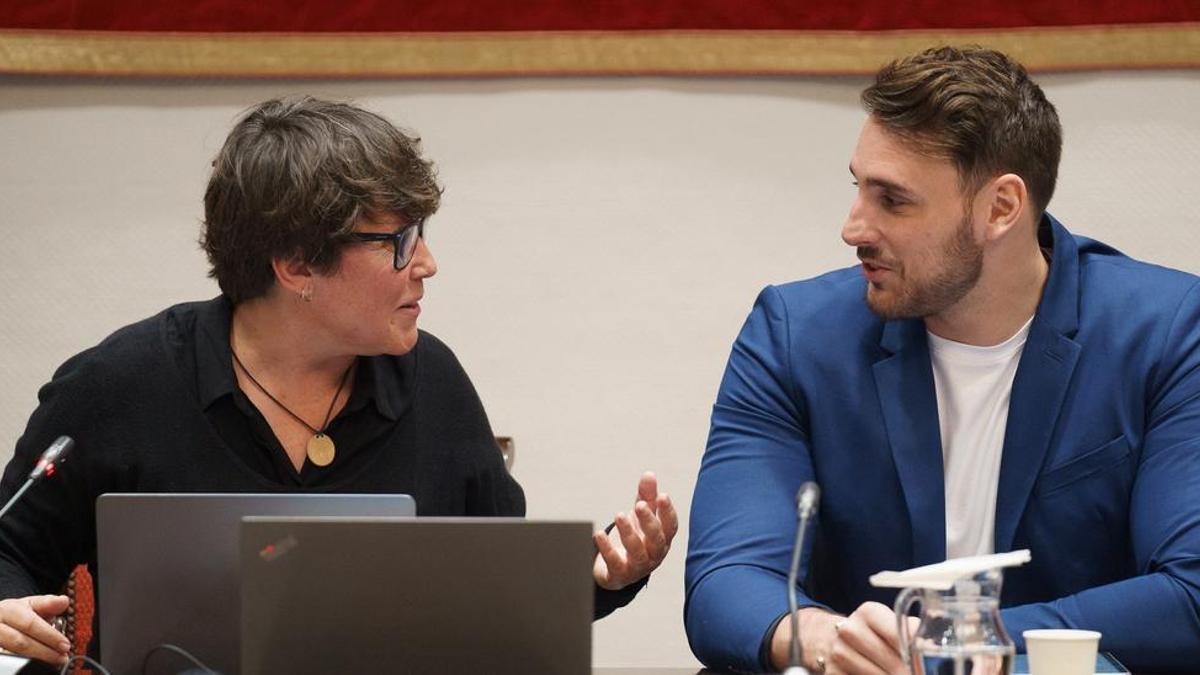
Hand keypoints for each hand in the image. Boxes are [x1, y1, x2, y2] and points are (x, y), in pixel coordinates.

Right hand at [0, 594, 70, 664]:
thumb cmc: (15, 614)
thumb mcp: (30, 604)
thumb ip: (48, 604)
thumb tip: (64, 601)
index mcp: (8, 610)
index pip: (30, 624)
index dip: (49, 636)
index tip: (65, 644)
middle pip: (20, 642)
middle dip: (44, 651)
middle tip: (61, 656)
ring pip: (13, 653)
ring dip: (36, 658)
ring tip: (54, 660)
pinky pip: (8, 658)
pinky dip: (25, 661)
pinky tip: (38, 662)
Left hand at [592, 471, 678, 590]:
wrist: (618, 571)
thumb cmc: (636, 538)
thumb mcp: (641, 517)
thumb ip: (646, 496)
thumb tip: (649, 474)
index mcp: (662, 539)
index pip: (670, 526)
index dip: (668, 512)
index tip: (662, 495)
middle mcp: (654, 554)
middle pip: (656, 539)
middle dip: (649, 521)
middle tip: (638, 505)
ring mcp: (638, 566)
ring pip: (637, 552)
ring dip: (628, 533)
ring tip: (618, 515)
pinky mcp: (619, 574)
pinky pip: (615, 563)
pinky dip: (607, 549)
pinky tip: (599, 534)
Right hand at [771, 602, 916, 673]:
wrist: (831, 638)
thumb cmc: (871, 633)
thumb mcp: (889, 624)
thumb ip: (911, 631)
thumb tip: (934, 646)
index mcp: (869, 612)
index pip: (899, 633)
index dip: (916, 652)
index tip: (926, 663)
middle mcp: (850, 630)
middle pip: (891, 660)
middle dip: (908, 671)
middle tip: (918, 674)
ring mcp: (838, 652)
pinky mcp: (832, 672)